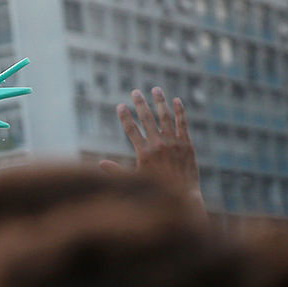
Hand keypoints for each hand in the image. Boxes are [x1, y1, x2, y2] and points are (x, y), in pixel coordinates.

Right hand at [101, 87, 201, 202]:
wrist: (184, 197)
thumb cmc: (157, 191)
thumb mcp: (136, 180)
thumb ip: (117, 170)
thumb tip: (100, 163)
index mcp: (143, 152)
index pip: (131, 129)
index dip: (124, 117)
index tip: (120, 106)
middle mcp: (158, 144)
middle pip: (147, 118)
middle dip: (140, 103)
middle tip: (135, 91)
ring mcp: (174, 142)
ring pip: (165, 117)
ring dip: (160, 101)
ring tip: (155, 89)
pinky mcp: (187, 144)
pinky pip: (183, 123)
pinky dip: (180, 111)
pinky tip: (176, 100)